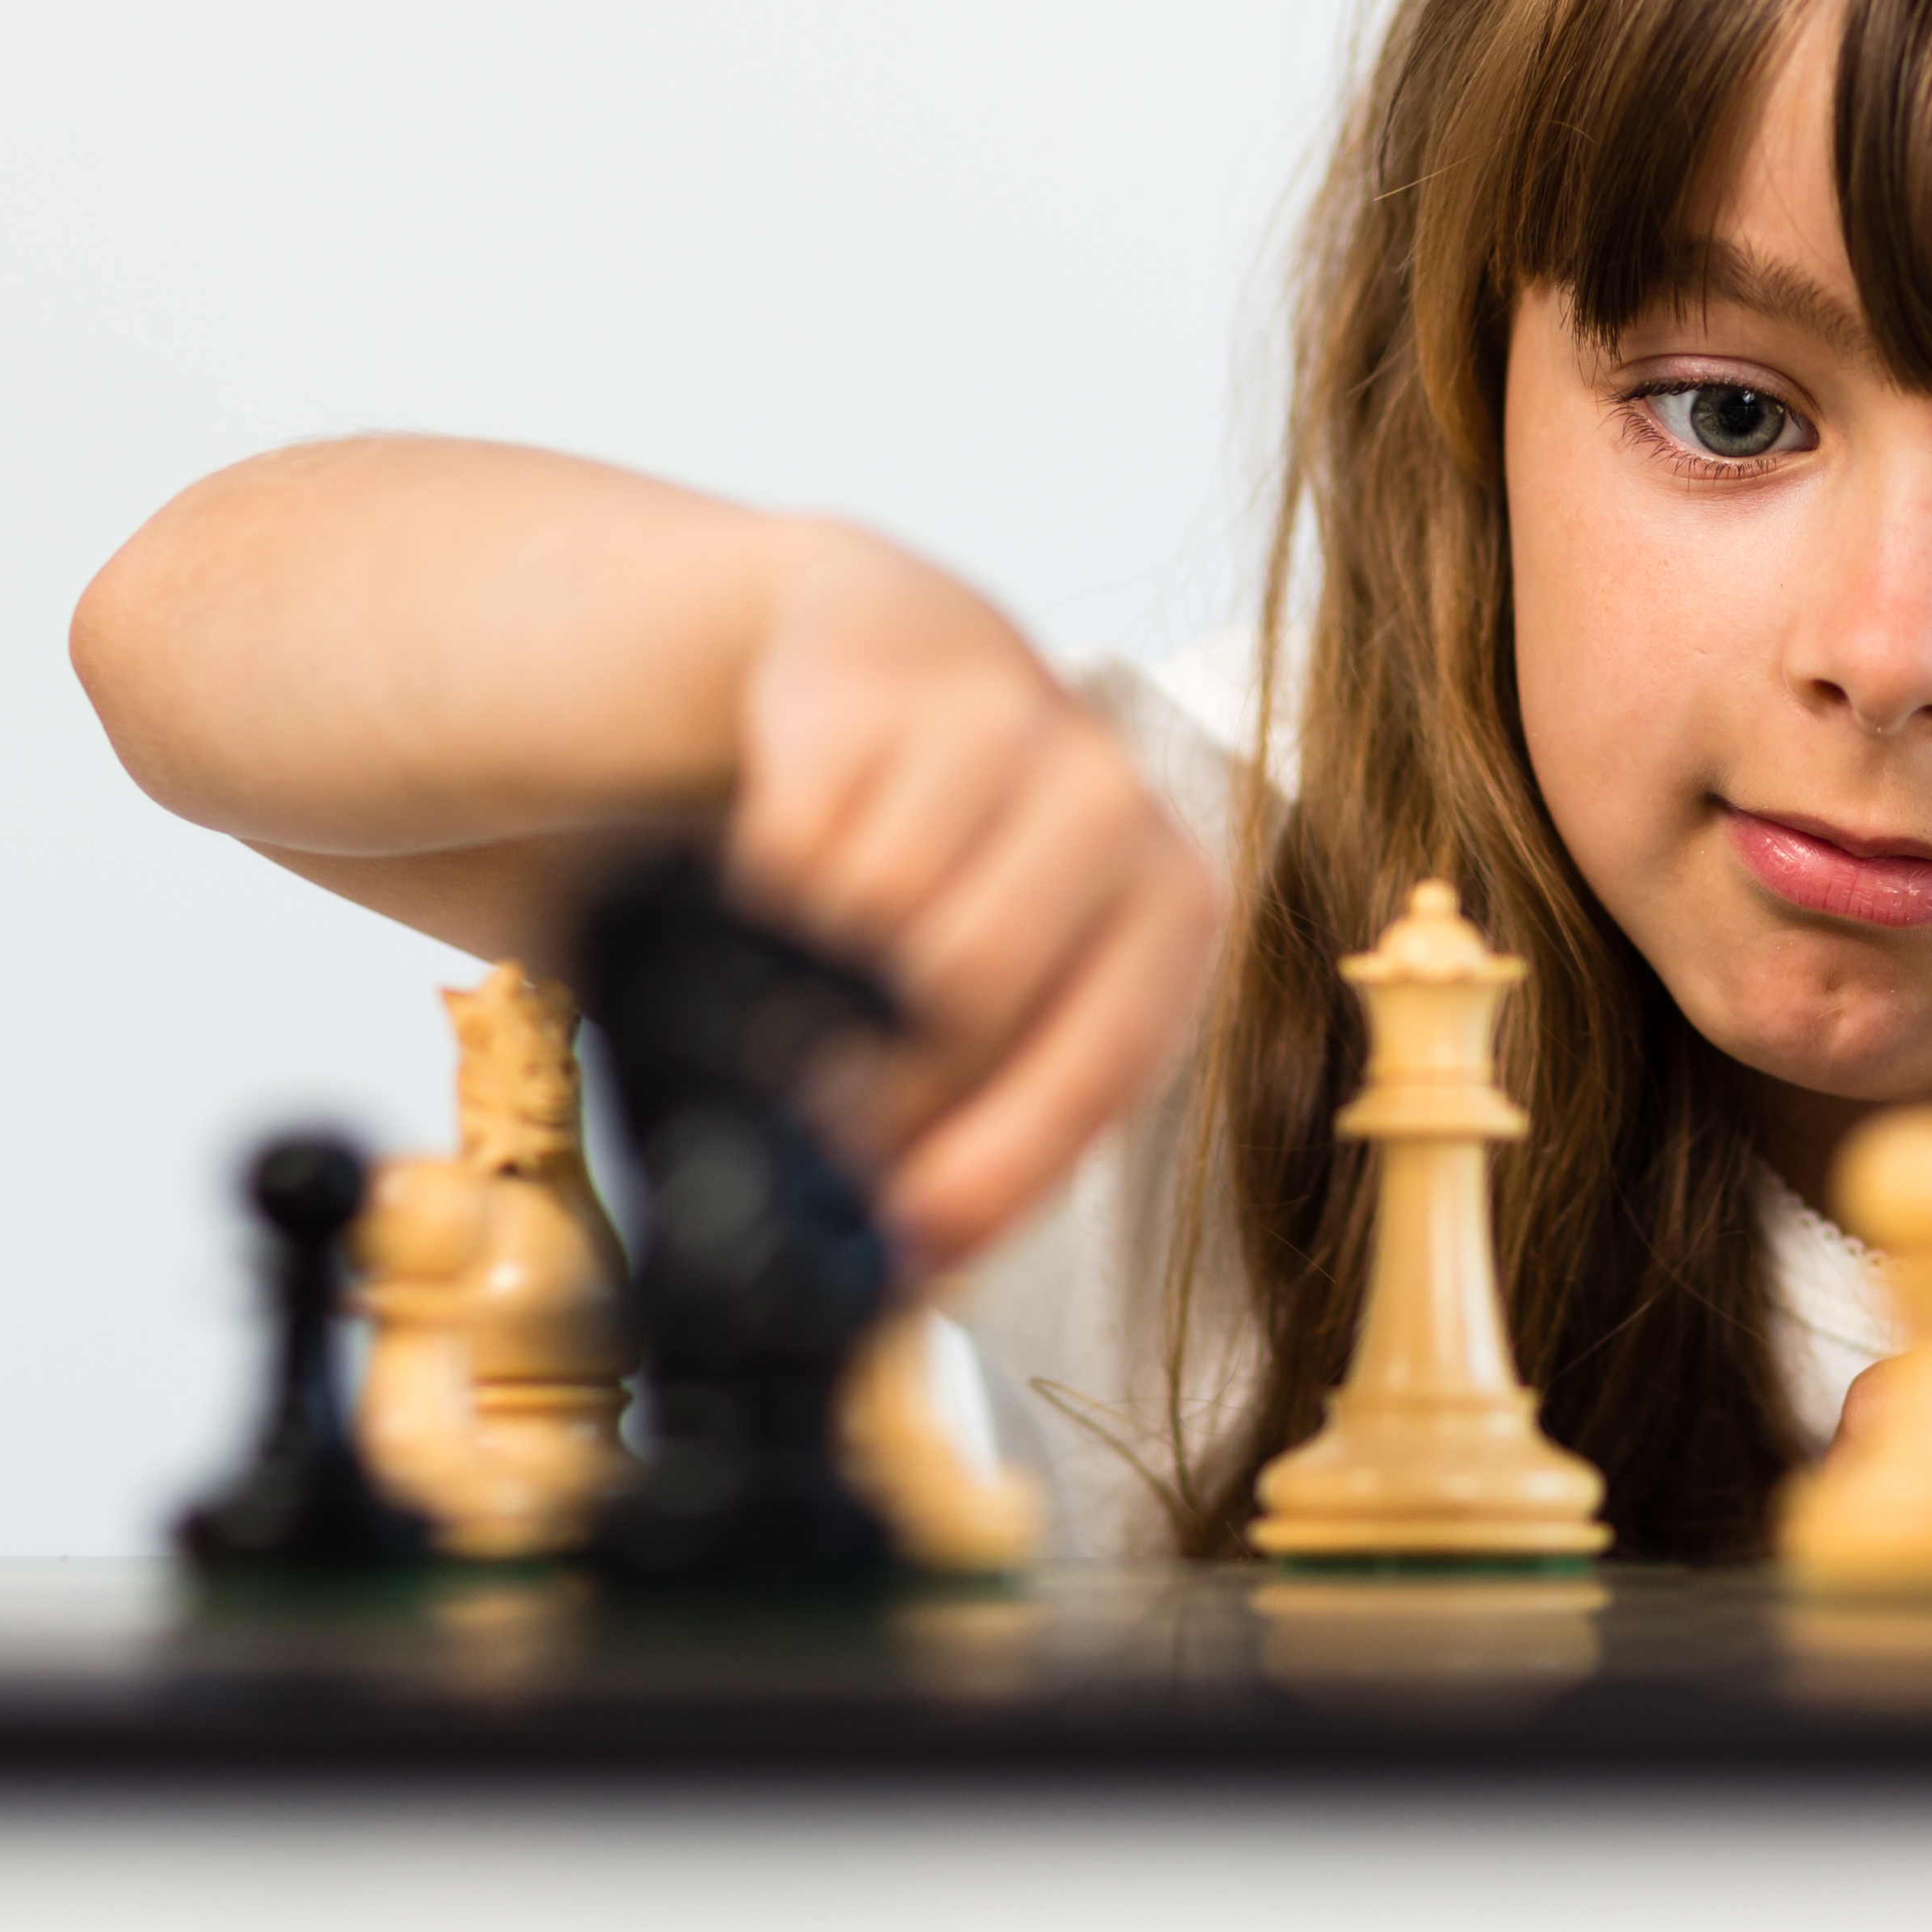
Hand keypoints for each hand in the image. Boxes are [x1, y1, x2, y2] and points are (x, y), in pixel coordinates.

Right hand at [725, 527, 1224, 1266]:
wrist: (893, 660)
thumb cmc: (966, 864)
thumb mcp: (1017, 987)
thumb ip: (991, 1115)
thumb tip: (911, 1271)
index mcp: (1171, 904)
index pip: (1099, 1058)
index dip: (997, 1163)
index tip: (906, 1240)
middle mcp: (1112, 804)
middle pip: (975, 990)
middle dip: (879, 1084)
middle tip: (813, 1128)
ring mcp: (1001, 723)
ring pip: (877, 915)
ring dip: (811, 976)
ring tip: (803, 977)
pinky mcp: (879, 680)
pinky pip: (792, 836)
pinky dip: (760, 890)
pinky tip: (772, 882)